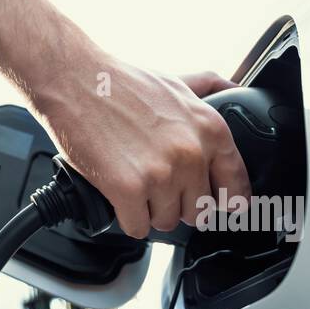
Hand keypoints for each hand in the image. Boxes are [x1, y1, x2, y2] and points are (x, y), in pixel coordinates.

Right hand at [35, 62, 251, 238]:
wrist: (73, 80)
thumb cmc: (119, 82)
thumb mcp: (176, 81)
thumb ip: (209, 89)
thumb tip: (234, 88)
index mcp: (209, 129)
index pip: (236, 185)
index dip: (227, 200)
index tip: (220, 206)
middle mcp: (191, 153)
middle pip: (198, 211)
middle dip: (177, 203)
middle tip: (157, 184)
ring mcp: (160, 174)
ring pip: (166, 222)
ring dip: (149, 210)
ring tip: (133, 181)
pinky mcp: (128, 190)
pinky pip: (137, 227)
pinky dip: (126, 217)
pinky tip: (118, 193)